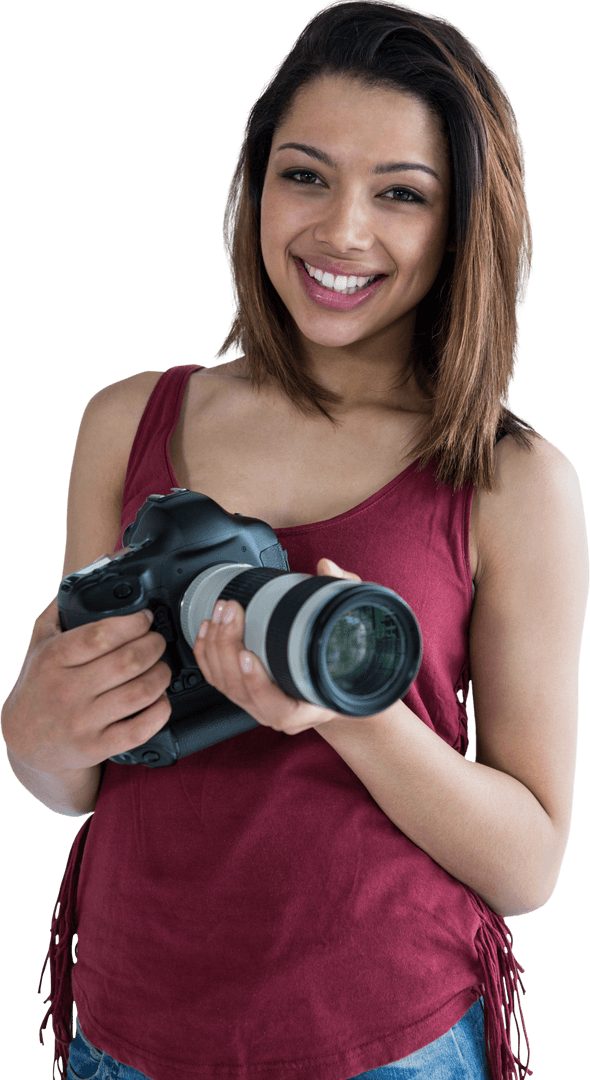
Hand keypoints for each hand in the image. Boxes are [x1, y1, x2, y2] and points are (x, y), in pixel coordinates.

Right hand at [1, 592, 171, 774]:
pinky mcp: (97, 746)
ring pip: (140, 693)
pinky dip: (160, 710)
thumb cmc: (39, 684)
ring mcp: (82, 721)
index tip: (145, 619)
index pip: (101, 635)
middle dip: (154, 646)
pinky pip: (141, 728)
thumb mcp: (38, 643)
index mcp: (53, 659)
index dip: (133, 624)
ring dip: (161, 675)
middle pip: (128, 662)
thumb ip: (58, 610)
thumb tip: (87, 576)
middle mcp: (66, 690)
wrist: (25, 740)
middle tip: (157, 642)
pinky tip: (160, 698)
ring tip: (161, 667)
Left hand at [192, 558, 361, 735]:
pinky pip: (216, 679)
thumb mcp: (361, 626)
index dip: (257, 683)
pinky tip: (207, 630)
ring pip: (224, 683)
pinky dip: (207, 654)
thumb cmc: (351, 661)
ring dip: (217, 646)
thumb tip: (327, 568)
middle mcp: (280, 712)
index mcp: (310, 706)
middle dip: (229, 647)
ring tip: (222, 613)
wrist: (341, 686)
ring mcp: (259, 706)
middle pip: (240, 689)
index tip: (248, 655)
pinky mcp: (245, 694)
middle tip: (231, 613)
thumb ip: (346, 594)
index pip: (277, 706)